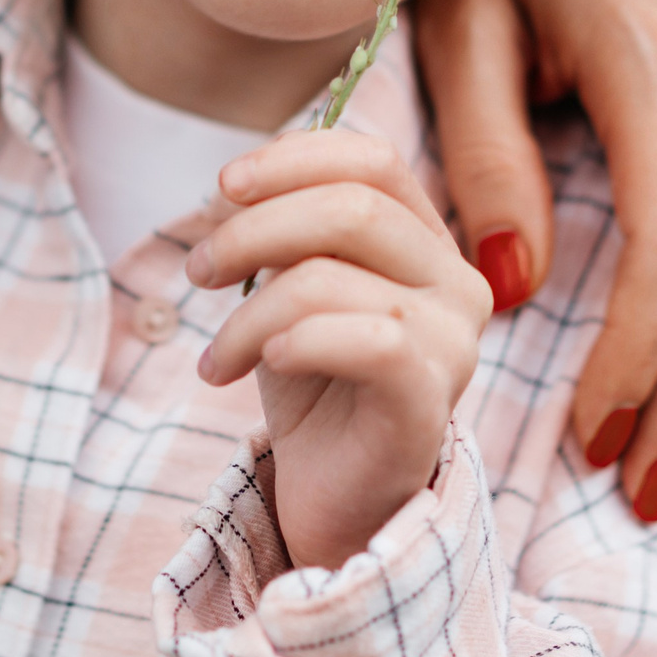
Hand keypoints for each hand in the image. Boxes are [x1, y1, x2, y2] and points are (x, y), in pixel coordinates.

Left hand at [186, 129, 493, 570]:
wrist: (332, 497)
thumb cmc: (314, 386)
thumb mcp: (292, 288)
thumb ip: (284, 230)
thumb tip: (233, 187)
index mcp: (427, 241)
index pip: (373, 161)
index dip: (292, 159)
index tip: (221, 188)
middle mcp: (458, 283)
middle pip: (353, 205)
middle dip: (252, 230)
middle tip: (198, 271)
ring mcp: (454, 344)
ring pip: (331, 276)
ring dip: (248, 312)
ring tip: (219, 355)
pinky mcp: (430, 403)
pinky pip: (369, 341)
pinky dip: (293, 341)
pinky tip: (253, 367)